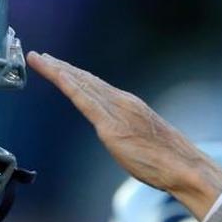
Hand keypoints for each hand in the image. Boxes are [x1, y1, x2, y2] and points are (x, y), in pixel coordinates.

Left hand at [26, 51, 221, 217]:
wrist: (183, 166)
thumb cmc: (167, 161)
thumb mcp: (143, 142)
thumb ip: (127, 134)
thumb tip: (121, 136)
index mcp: (129, 106)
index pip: (95, 86)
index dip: (74, 74)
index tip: (57, 66)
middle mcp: (121, 102)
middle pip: (85, 80)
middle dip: (60, 67)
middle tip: (39, 55)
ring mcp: (116, 111)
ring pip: (81, 84)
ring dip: (57, 70)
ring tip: (39, 59)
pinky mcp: (111, 125)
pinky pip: (85, 100)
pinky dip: (69, 84)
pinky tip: (56, 74)